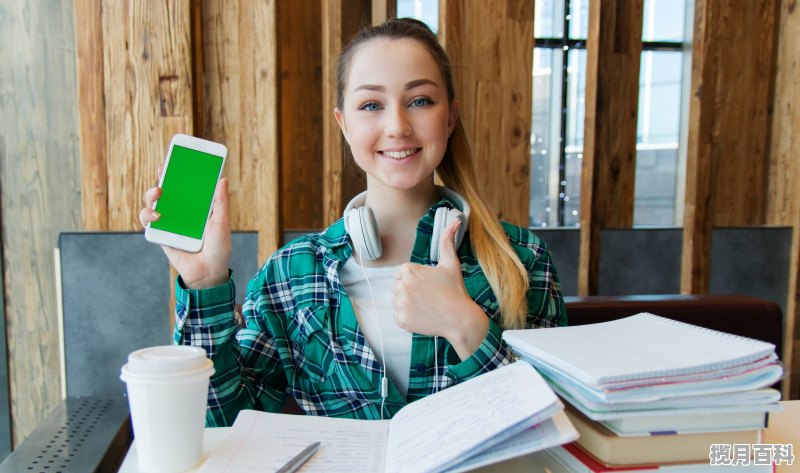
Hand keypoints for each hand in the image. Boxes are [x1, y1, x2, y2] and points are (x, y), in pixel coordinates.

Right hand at [138, 166, 230, 288]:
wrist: (208, 273)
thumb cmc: (218, 249)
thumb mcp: (221, 223)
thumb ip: (221, 202)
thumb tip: (222, 178)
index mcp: (196, 207)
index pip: (185, 186)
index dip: (178, 172)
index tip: (174, 158)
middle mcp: (181, 213)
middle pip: (166, 191)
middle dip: (161, 178)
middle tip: (162, 171)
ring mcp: (169, 223)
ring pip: (153, 204)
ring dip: (151, 195)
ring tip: (158, 194)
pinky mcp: (160, 235)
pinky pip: (148, 222)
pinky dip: (148, 216)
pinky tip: (157, 216)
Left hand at [391, 221, 488, 359]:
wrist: (460, 318)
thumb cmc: (455, 290)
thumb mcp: (451, 263)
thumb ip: (447, 241)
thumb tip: (455, 221)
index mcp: (408, 270)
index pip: (401, 274)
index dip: (415, 280)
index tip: (428, 286)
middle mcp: (401, 285)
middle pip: (397, 287)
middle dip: (409, 291)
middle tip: (428, 296)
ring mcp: (400, 304)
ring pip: (397, 302)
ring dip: (407, 304)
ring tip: (426, 306)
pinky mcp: (401, 320)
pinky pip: (398, 316)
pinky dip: (407, 318)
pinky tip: (422, 316)